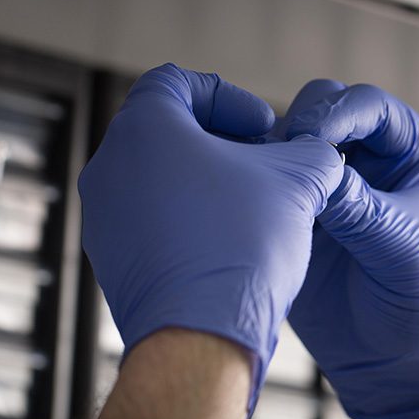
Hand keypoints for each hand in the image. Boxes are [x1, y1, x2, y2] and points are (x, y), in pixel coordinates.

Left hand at [79, 64, 343, 410]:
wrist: (199, 337)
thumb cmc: (241, 247)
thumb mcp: (298, 180)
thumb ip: (311, 150)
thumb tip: (316, 156)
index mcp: (144, 127)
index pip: (177, 81)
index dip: (229, 96)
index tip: (263, 128)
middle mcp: (109, 165)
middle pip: (167, 130)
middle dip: (221, 141)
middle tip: (263, 163)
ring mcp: (103, 215)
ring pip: (157, 177)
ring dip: (204, 181)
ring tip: (252, 205)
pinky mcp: (110, 258)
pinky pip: (149, 220)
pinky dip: (186, 218)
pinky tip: (228, 243)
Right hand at [283, 81, 418, 418]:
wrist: (400, 366)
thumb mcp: (404, 249)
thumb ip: (362, 207)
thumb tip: (314, 168)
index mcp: (407, 152)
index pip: (368, 107)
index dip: (338, 113)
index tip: (313, 141)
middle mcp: (365, 158)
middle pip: (320, 110)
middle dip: (299, 128)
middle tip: (283, 161)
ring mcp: (326, 185)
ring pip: (285, 144)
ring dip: (271, 157)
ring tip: (259, 184)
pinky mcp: (293, 215)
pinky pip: (264, 184)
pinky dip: (252, 187)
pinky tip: (242, 205)